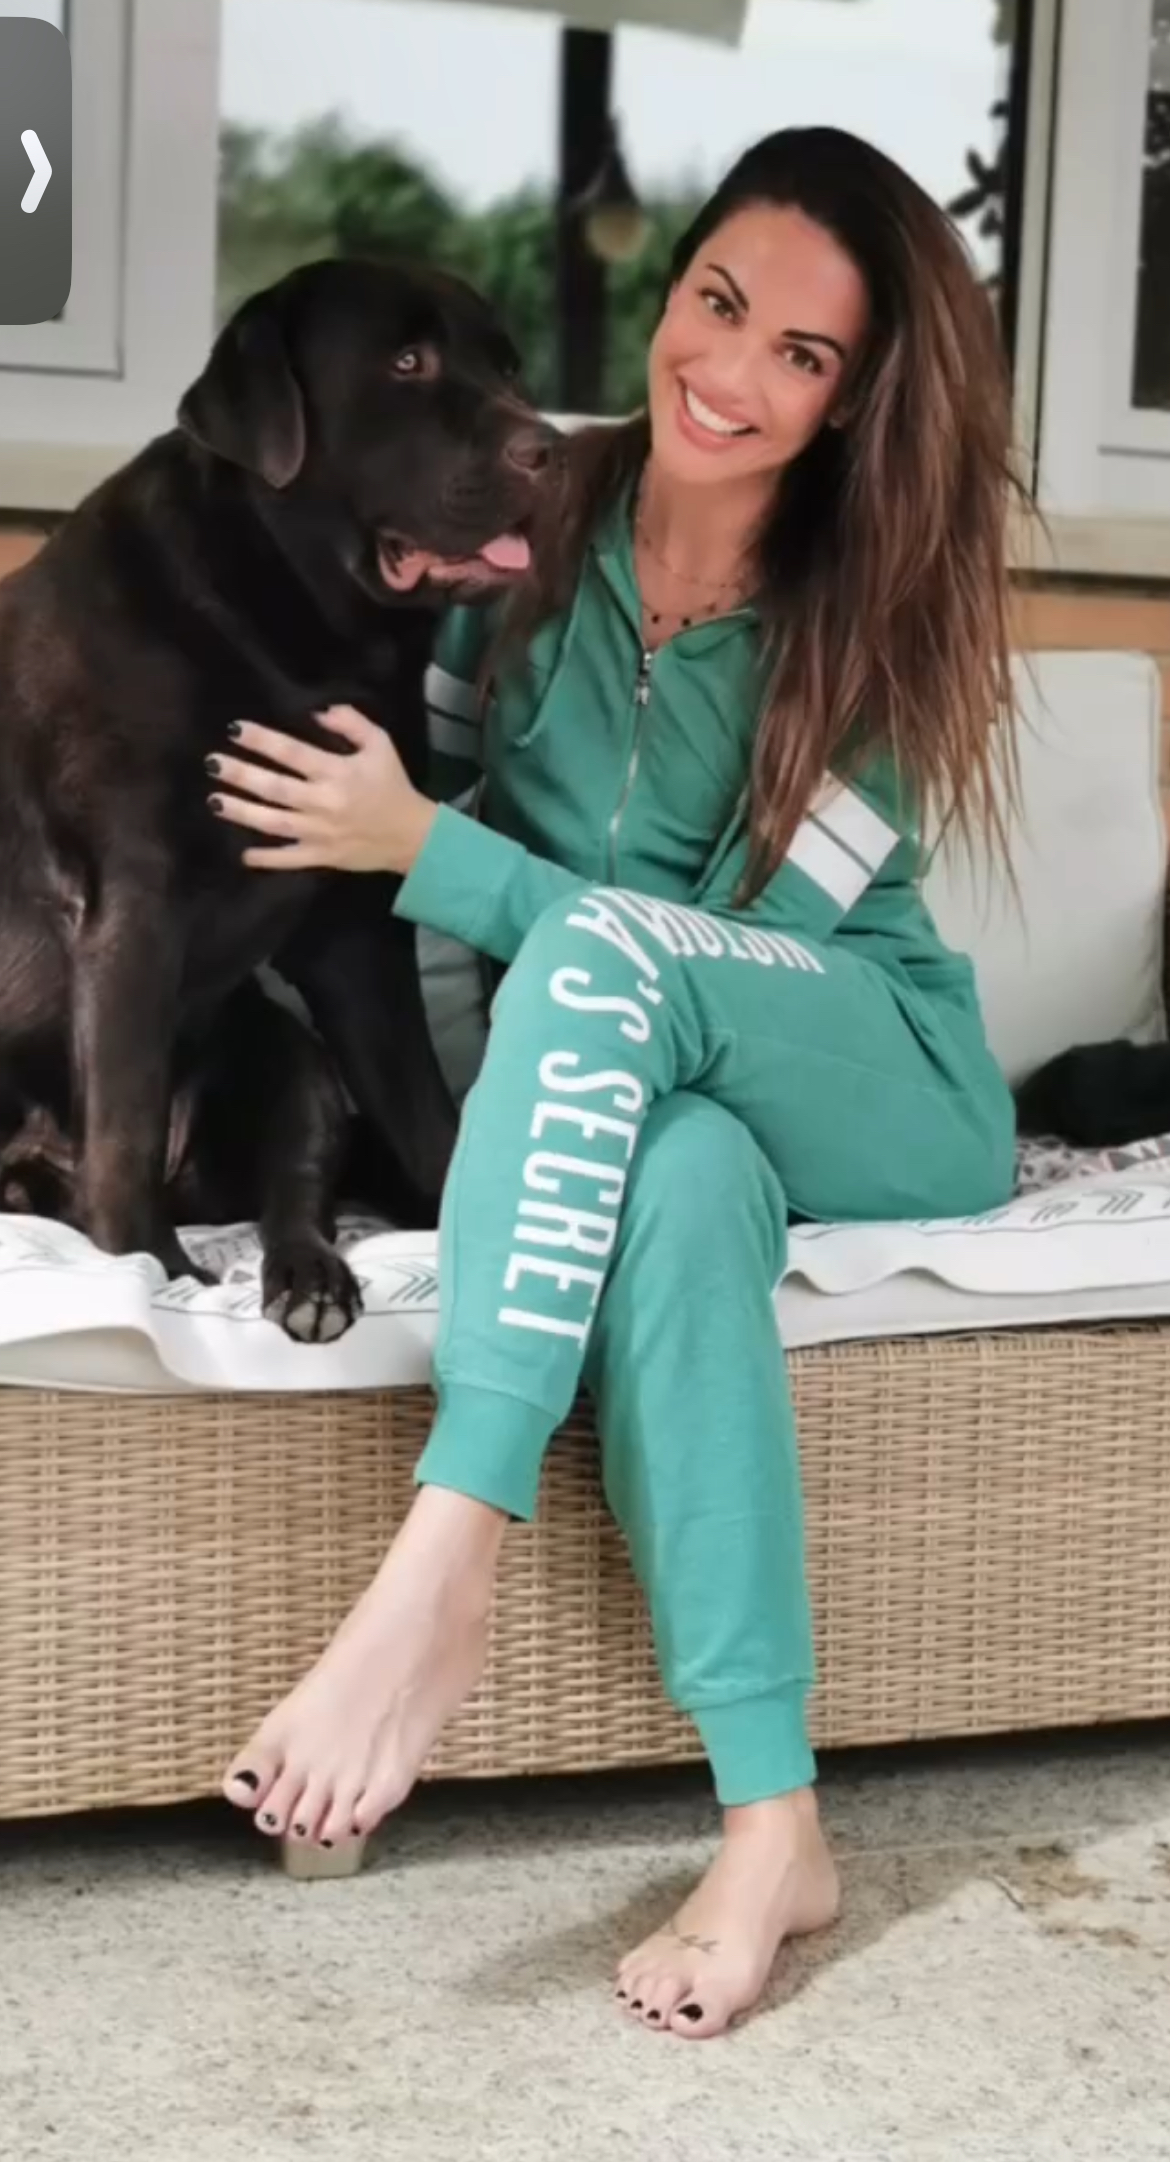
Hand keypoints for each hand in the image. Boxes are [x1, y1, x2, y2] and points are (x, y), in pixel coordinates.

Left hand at [206, 705, 437, 873]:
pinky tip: (244, 855)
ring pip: (274, 823)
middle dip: (241, 774)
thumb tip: (319, 712)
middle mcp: (323, 803)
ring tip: (214, 801)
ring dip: (242, 812)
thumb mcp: (381, 745)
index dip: (262, 740)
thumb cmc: (393, 786)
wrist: (413, 836)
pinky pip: (290, 859)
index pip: (292, 753)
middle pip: (275, 787)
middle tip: (212, 763)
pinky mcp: (322, 856)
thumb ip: (351, 723)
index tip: (234, 730)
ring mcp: (320, 833)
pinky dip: (267, 859)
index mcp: (337, 773)